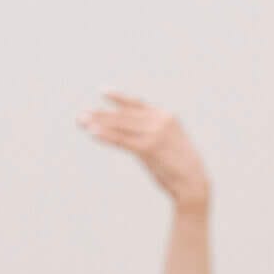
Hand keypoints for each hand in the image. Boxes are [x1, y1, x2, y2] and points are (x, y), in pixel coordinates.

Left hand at [79, 93, 208, 207]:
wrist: (192, 182)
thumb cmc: (178, 165)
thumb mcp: (167, 142)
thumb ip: (151, 131)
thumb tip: (127, 130)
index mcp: (166, 116)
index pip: (137, 103)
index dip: (118, 98)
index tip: (102, 91)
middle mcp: (161, 120)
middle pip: (124, 114)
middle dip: (100, 114)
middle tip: (81, 115)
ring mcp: (155, 133)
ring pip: (120, 125)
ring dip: (98, 123)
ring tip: (80, 121)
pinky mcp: (149, 147)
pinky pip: (122, 139)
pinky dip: (106, 135)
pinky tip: (92, 133)